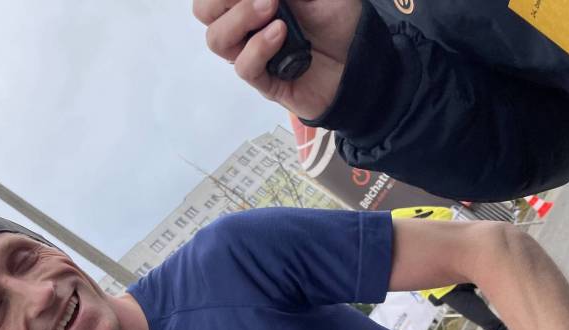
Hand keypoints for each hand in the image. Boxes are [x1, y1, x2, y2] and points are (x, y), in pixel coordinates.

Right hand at [193, 0, 360, 118]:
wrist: (364, 58)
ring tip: (272, 8)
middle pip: (205, 12)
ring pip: (218, 39)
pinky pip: (245, 67)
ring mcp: (254, 54)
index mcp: (251, 2)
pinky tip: (280, 33)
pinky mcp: (266, 82)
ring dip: (240, 18)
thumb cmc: (339, 20)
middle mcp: (247, 27)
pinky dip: (259, 46)